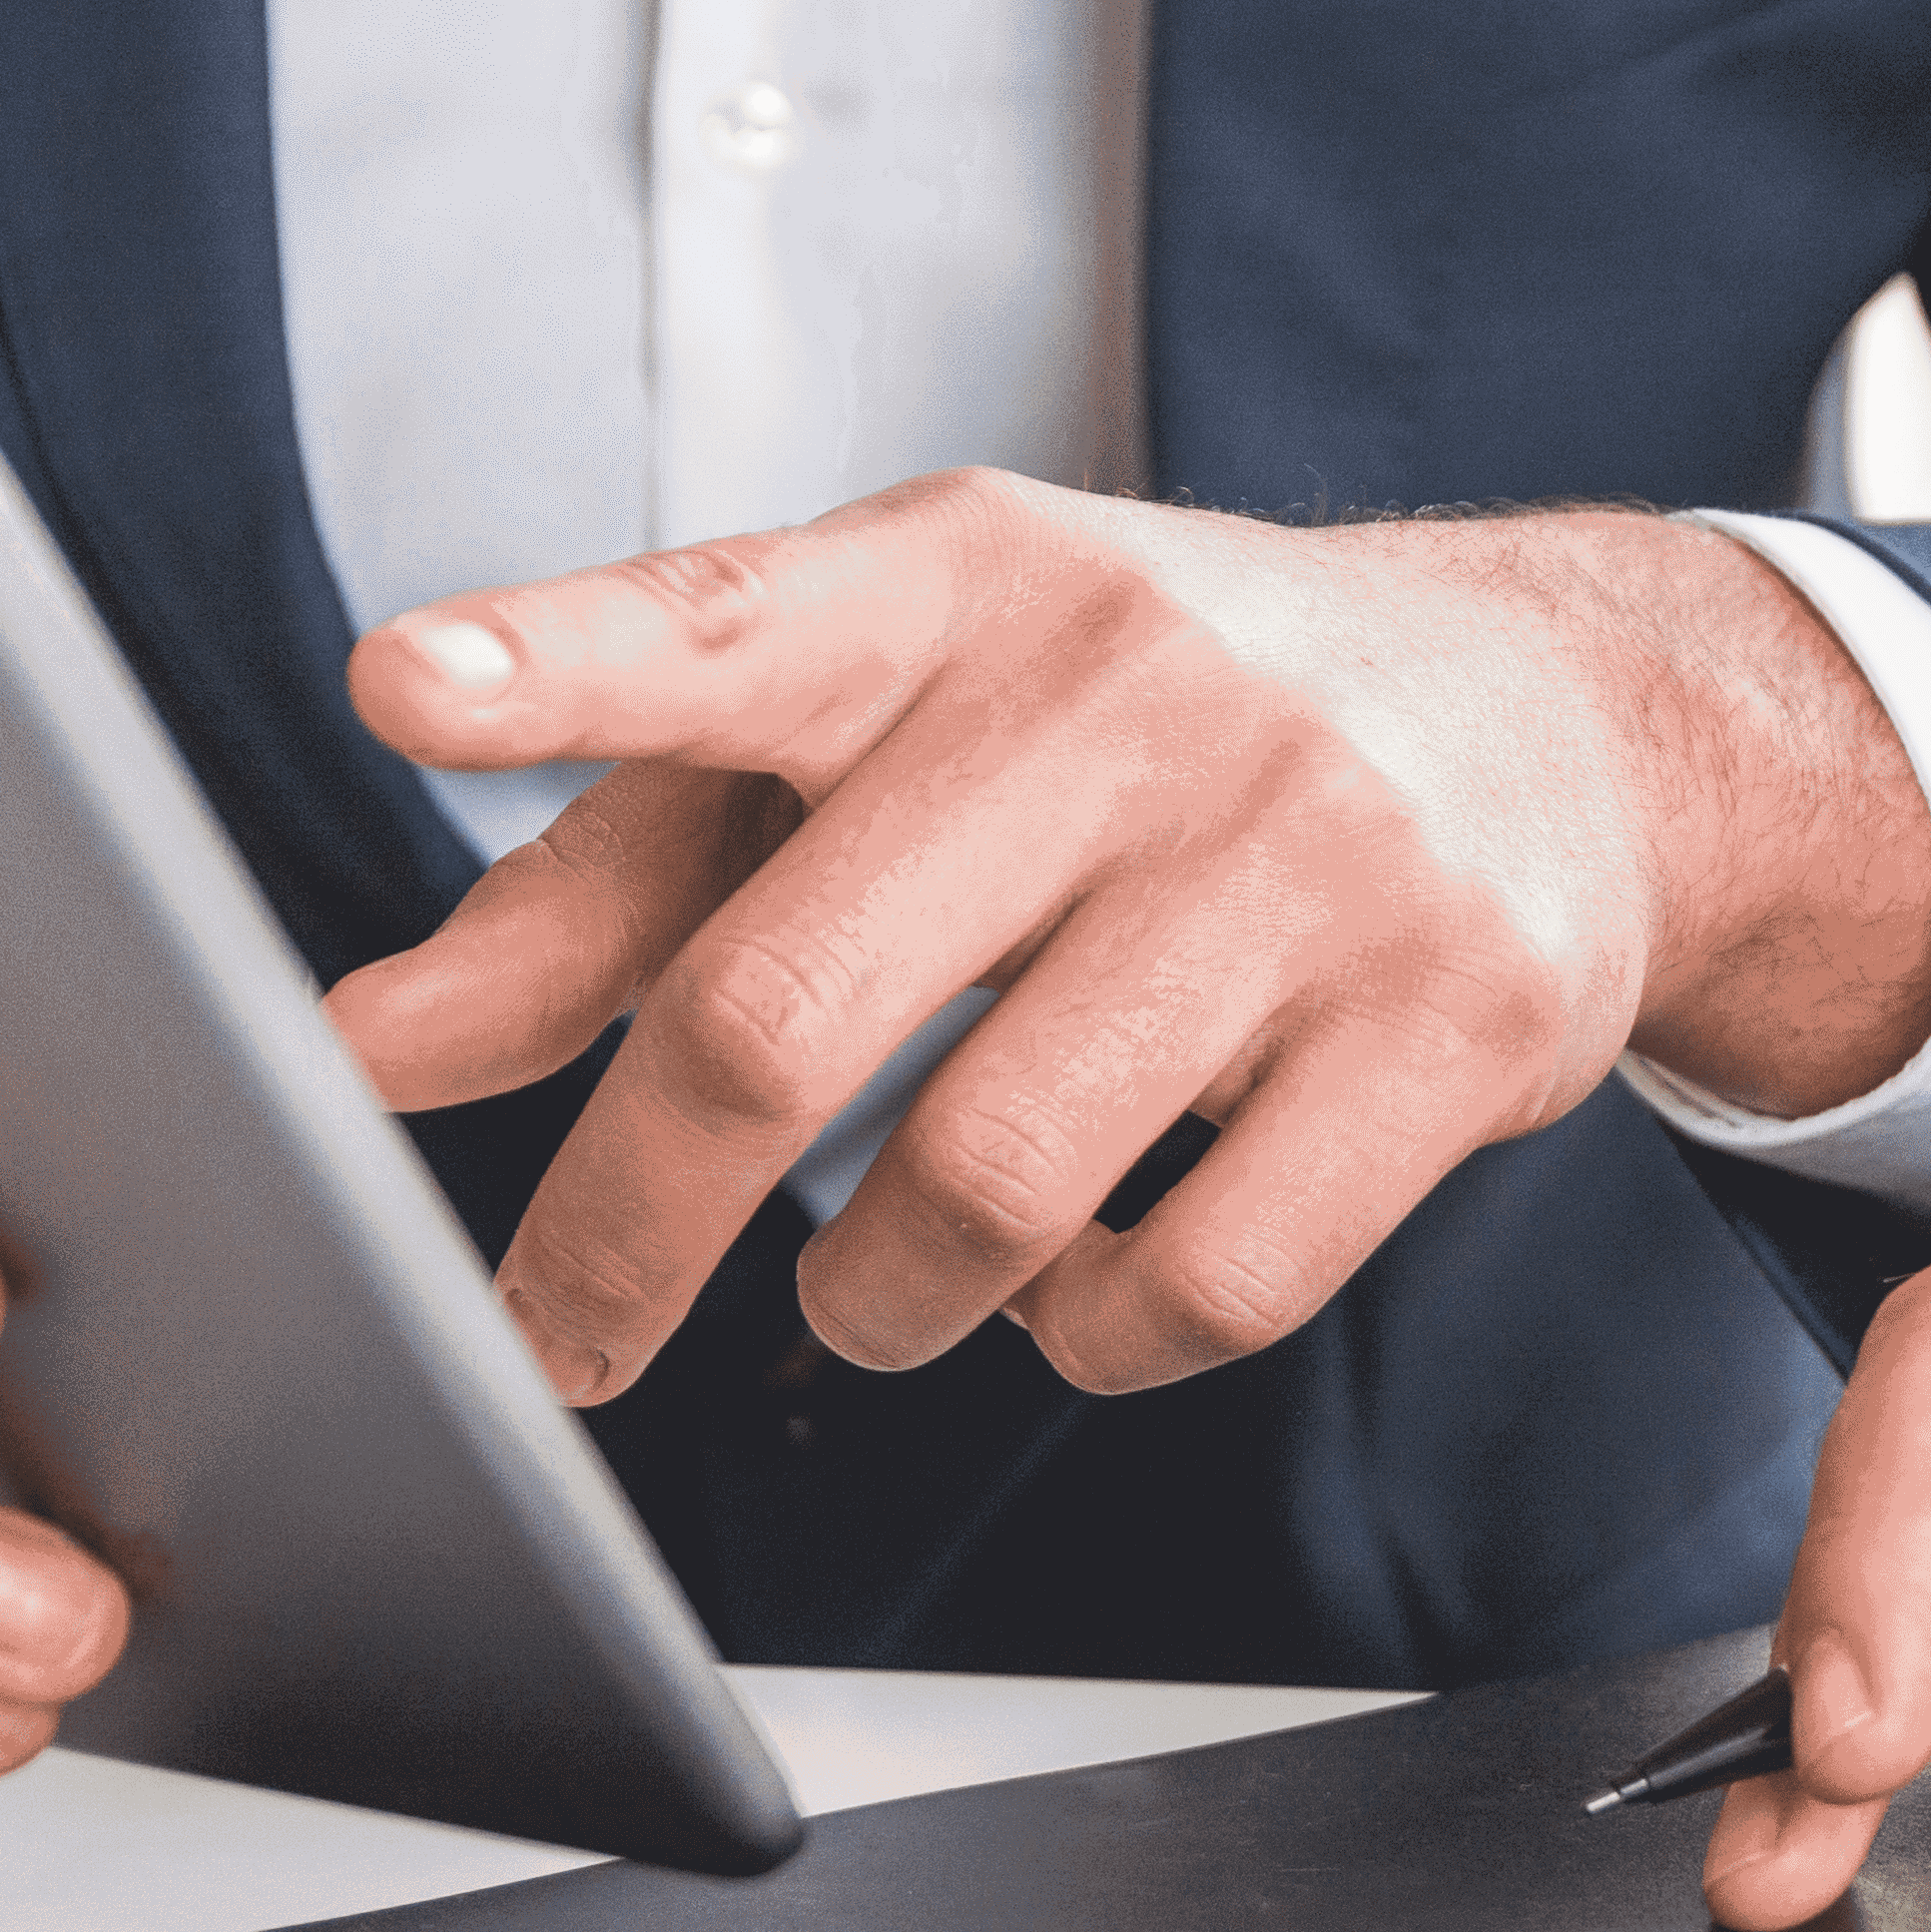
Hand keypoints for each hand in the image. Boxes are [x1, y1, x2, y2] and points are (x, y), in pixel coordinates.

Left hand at [320, 472, 1930, 1400]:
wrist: (1555, 715)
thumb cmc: (1133, 736)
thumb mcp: (879, 738)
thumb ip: (612, 883)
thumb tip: (375, 1049)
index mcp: (947, 591)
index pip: (723, 624)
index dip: (555, 663)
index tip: (399, 689)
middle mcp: (1124, 694)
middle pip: (784, 1013)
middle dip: (627, 1227)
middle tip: (561, 1339)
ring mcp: (1307, 852)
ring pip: (988, 1188)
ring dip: (878, 1298)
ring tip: (875, 1284)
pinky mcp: (1454, 1018)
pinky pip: (1199, 1285)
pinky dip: (1091, 1335)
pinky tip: (1084, 1277)